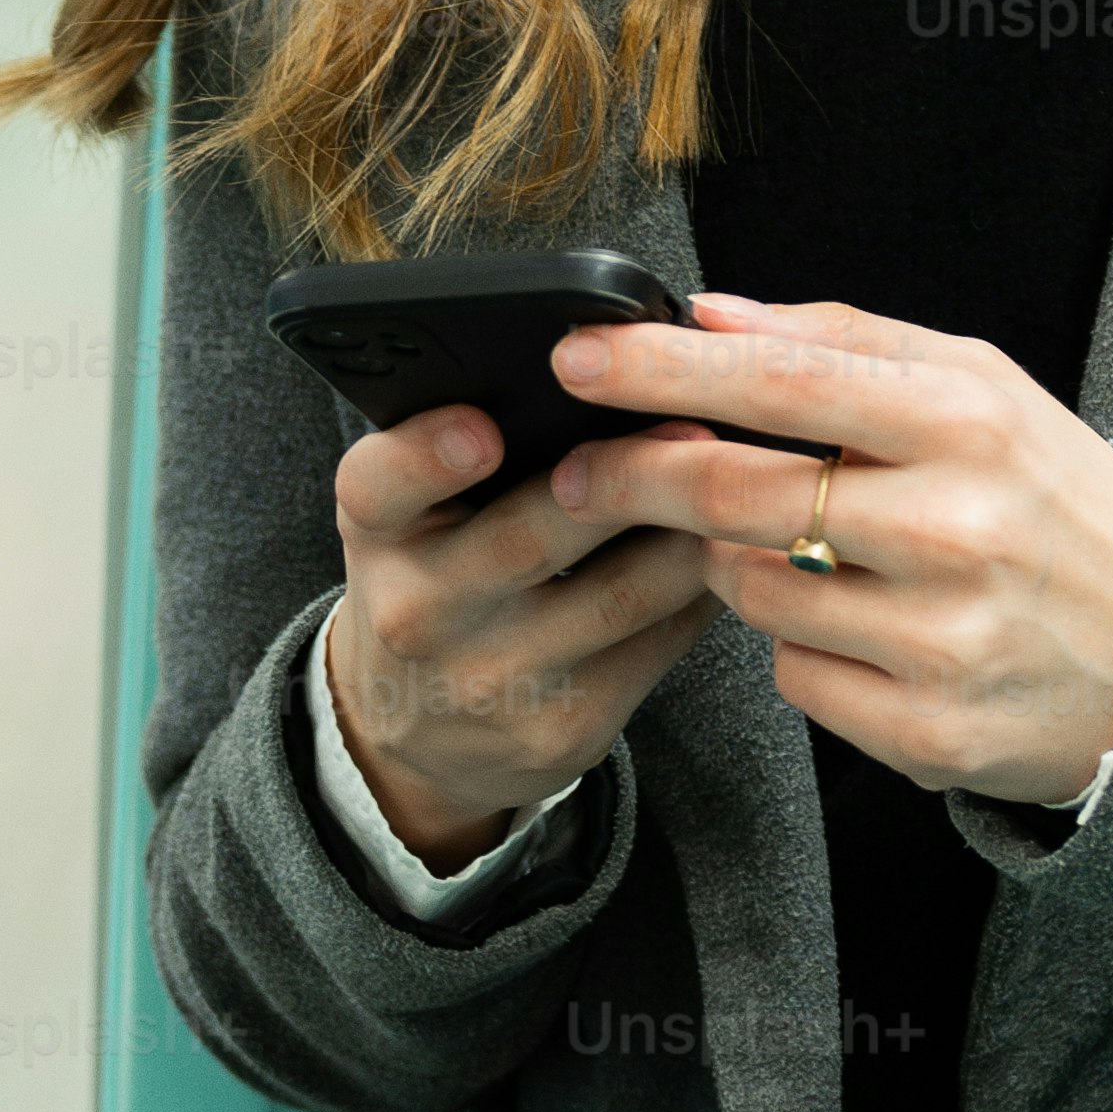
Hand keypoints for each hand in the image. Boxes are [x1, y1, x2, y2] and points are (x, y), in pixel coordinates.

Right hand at [322, 403, 714, 869]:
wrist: (423, 733)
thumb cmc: (435, 582)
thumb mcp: (412, 516)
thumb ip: (465, 449)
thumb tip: (609, 378)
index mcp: (377, 533)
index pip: (380, 486)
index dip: (428, 455)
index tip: (482, 431)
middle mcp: (421, 612)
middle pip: (530, 537)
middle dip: (620, 477)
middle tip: (691, 423)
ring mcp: (495, 680)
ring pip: (621, 592)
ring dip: (689, 532)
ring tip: (735, 479)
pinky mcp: (567, 727)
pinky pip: (659, 643)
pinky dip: (703, 588)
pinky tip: (728, 551)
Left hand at [543, 295, 1112, 809]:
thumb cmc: (1046, 497)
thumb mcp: (977, 386)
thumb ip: (843, 342)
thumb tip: (712, 312)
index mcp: (966, 422)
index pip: (780, 381)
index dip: (661, 368)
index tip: (578, 355)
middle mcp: (957, 528)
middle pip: (736, 494)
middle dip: (638, 475)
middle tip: (583, 468)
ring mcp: (943, 639)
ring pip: (751, 592)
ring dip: (737, 566)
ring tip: (802, 550)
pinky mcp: (929, 730)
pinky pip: (792, 676)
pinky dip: (797, 645)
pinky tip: (856, 628)